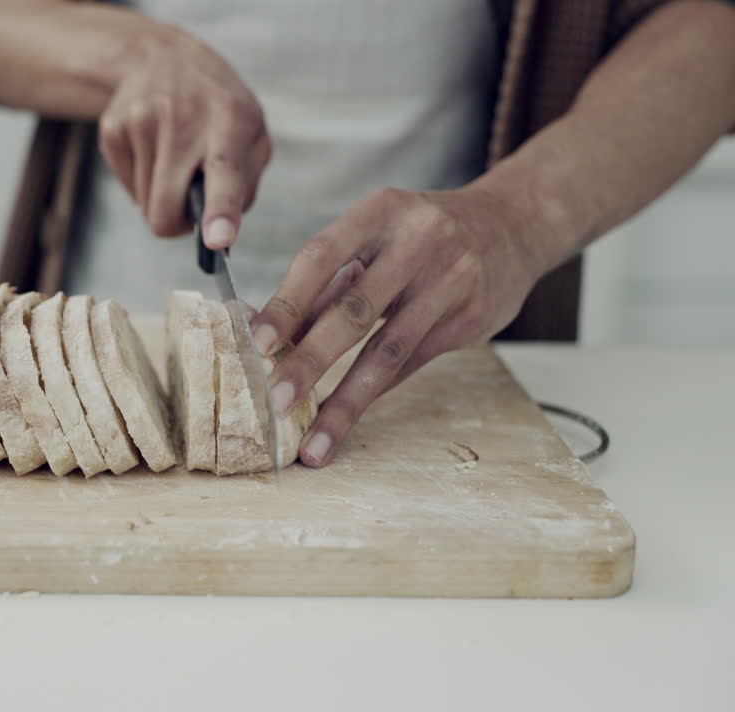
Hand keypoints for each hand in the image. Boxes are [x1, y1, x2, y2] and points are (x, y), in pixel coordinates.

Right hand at [98, 31, 269, 247]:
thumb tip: (221, 233)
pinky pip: (127, 188)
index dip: (220, 211)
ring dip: (160, 194)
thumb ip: (246, 184)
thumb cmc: (217, 106)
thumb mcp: (253, 132)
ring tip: (173, 157)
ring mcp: (140, 122)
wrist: (162, 59)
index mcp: (229, 120)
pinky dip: (142, 180)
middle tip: (191, 200)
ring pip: (145, 205)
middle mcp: (182, 118)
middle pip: (165, 210)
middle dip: (175, 221)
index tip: (218, 240)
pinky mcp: (112, 130)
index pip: (224, 172)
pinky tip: (152, 148)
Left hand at [251, 186, 552, 466]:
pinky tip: (346, 419)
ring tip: (315, 440)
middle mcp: (419, 242)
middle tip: (277, 400)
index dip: (288, 303)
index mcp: (380, 212)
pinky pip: (411, 364)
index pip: (321, 257)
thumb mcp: (375, 234)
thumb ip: (329, 281)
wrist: (512, 226)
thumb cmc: (423, 233)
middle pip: (355, 311)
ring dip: (345, 402)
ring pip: (388, 352)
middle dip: (311, 361)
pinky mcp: (471, 318)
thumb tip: (272, 334)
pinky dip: (374, 393)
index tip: (259, 344)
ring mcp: (451, 281)